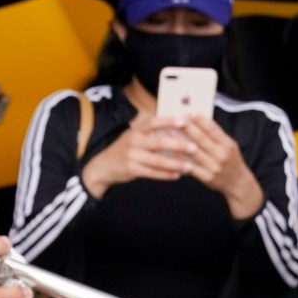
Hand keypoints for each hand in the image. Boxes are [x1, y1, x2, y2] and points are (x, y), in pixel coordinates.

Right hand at [76, 121, 190, 196]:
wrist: (103, 166)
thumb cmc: (125, 149)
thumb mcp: (133, 136)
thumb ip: (150, 132)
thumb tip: (177, 127)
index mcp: (136, 130)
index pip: (153, 122)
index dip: (168, 121)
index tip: (183, 121)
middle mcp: (133, 141)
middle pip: (159, 143)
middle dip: (178, 145)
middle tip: (194, 147)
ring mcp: (132, 156)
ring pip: (157, 161)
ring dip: (175, 164)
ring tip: (189, 166)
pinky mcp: (131, 169)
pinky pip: (152, 173)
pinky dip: (165, 175)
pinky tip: (177, 175)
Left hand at [172, 114, 262, 217]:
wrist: (238, 183)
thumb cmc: (231, 161)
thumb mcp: (229, 146)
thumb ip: (217, 136)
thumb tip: (199, 121)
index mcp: (228, 144)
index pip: (213, 129)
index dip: (201, 120)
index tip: (190, 112)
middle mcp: (221, 155)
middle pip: (202, 139)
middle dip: (188, 128)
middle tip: (176, 119)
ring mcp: (214, 167)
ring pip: (194, 153)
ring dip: (181, 141)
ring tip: (170, 132)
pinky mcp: (207, 178)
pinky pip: (190, 168)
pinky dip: (180, 160)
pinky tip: (170, 154)